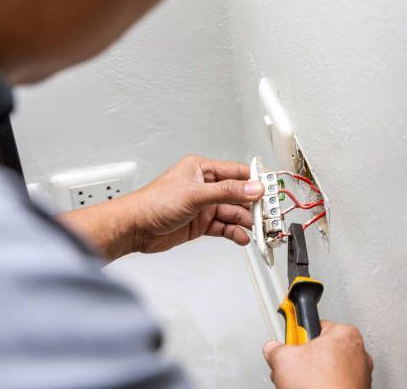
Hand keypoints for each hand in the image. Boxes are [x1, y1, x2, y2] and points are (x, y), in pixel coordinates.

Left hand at [130, 155, 263, 252]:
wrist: (135, 228)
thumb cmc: (154, 203)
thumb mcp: (195, 194)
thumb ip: (227, 192)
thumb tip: (252, 188)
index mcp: (202, 169)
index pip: (236, 172)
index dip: (255, 180)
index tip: (271, 189)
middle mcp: (204, 186)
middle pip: (238, 194)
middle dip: (253, 205)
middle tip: (267, 215)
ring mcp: (203, 206)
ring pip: (232, 212)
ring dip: (245, 221)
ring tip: (257, 230)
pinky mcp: (200, 223)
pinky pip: (223, 226)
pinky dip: (234, 232)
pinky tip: (242, 237)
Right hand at [263, 321, 372, 388]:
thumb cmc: (320, 387)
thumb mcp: (283, 358)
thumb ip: (275, 348)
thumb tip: (272, 349)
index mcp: (345, 334)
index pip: (315, 324)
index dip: (297, 334)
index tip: (290, 338)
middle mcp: (358, 352)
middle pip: (321, 348)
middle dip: (303, 358)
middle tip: (293, 367)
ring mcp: (360, 375)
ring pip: (327, 369)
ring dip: (312, 375)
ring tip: (301, 383)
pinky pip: (334, 384)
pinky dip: (322, 387)